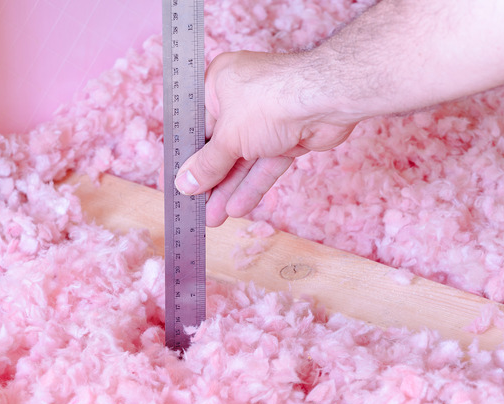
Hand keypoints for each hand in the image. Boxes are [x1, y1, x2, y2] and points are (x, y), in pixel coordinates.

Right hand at [174, 51, 357, 226]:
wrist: (325, 99)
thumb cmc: (268, 102)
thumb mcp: (228, 138)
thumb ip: (206, 164)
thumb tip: (184, 184)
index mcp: (218, 84)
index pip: (196, 125)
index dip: (188, 157)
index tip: (178, 183)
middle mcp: (241, 98)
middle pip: (221, 146)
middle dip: (210, 181)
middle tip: (195, 209)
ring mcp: (266, 119)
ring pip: (243, 159)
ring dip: (229, 189)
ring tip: (212, 219)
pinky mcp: (288, 137)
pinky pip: (265, 164)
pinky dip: (253, 185)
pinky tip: (237, 209)